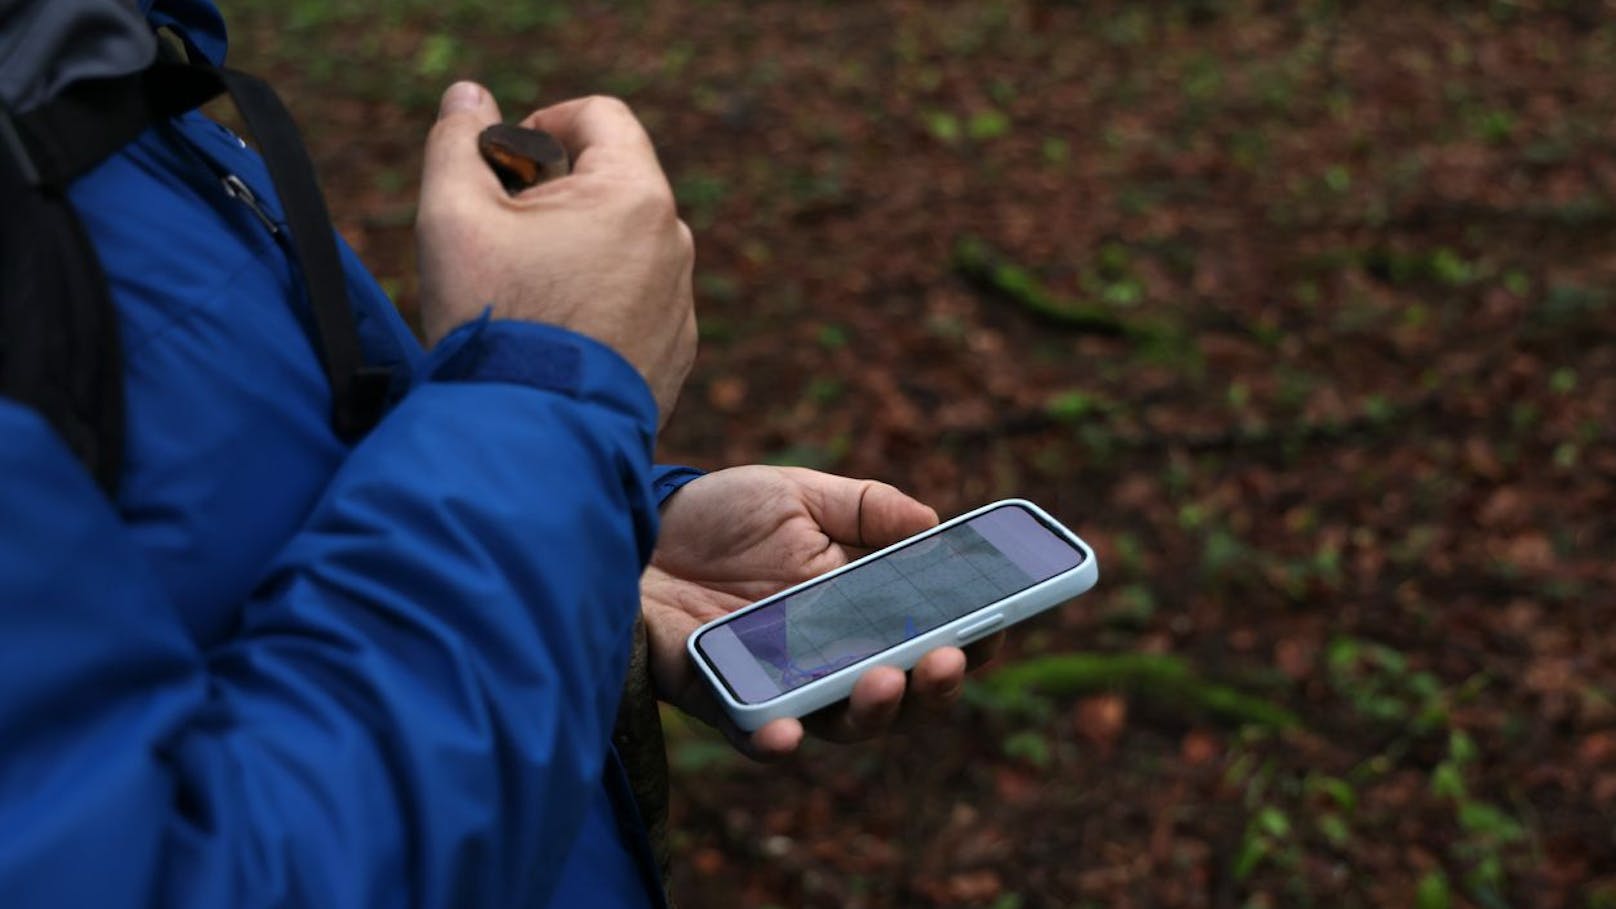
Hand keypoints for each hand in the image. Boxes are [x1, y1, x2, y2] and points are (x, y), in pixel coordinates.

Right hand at [415, 83, 696, 425]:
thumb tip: (469, 95)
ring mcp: (680, 303)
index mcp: (635, 196)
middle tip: (503, 236)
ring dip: (576, 251)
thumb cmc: (496, 319)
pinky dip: (597, 305)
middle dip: (555, 193)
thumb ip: (457, 142)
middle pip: (613, 182)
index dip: (544, 122)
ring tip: (525, 295)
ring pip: (624, 246)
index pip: (600, 116)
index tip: (507, 163)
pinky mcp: (676, 353)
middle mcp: (674, 243)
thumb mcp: (454, 216)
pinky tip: (552, 339)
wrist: (537, 438)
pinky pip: (635, 303)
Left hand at [642, 466, 1004, 760]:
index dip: (976, 636)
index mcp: (861, 610)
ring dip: (876, 711)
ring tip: (888, 680)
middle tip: (947, 659)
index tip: (1005, 622)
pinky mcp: (725, 702)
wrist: (627, 531)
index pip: (934, 635)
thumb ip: (863, 507)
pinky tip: (790, 733)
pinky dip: (778, 741)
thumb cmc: (716, 518)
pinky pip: (758, 737)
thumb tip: (932, 522)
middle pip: (904, 693)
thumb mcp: (796, 494)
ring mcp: (783, 686)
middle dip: (935, 684)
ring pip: (845, 723)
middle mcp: (831, 658)